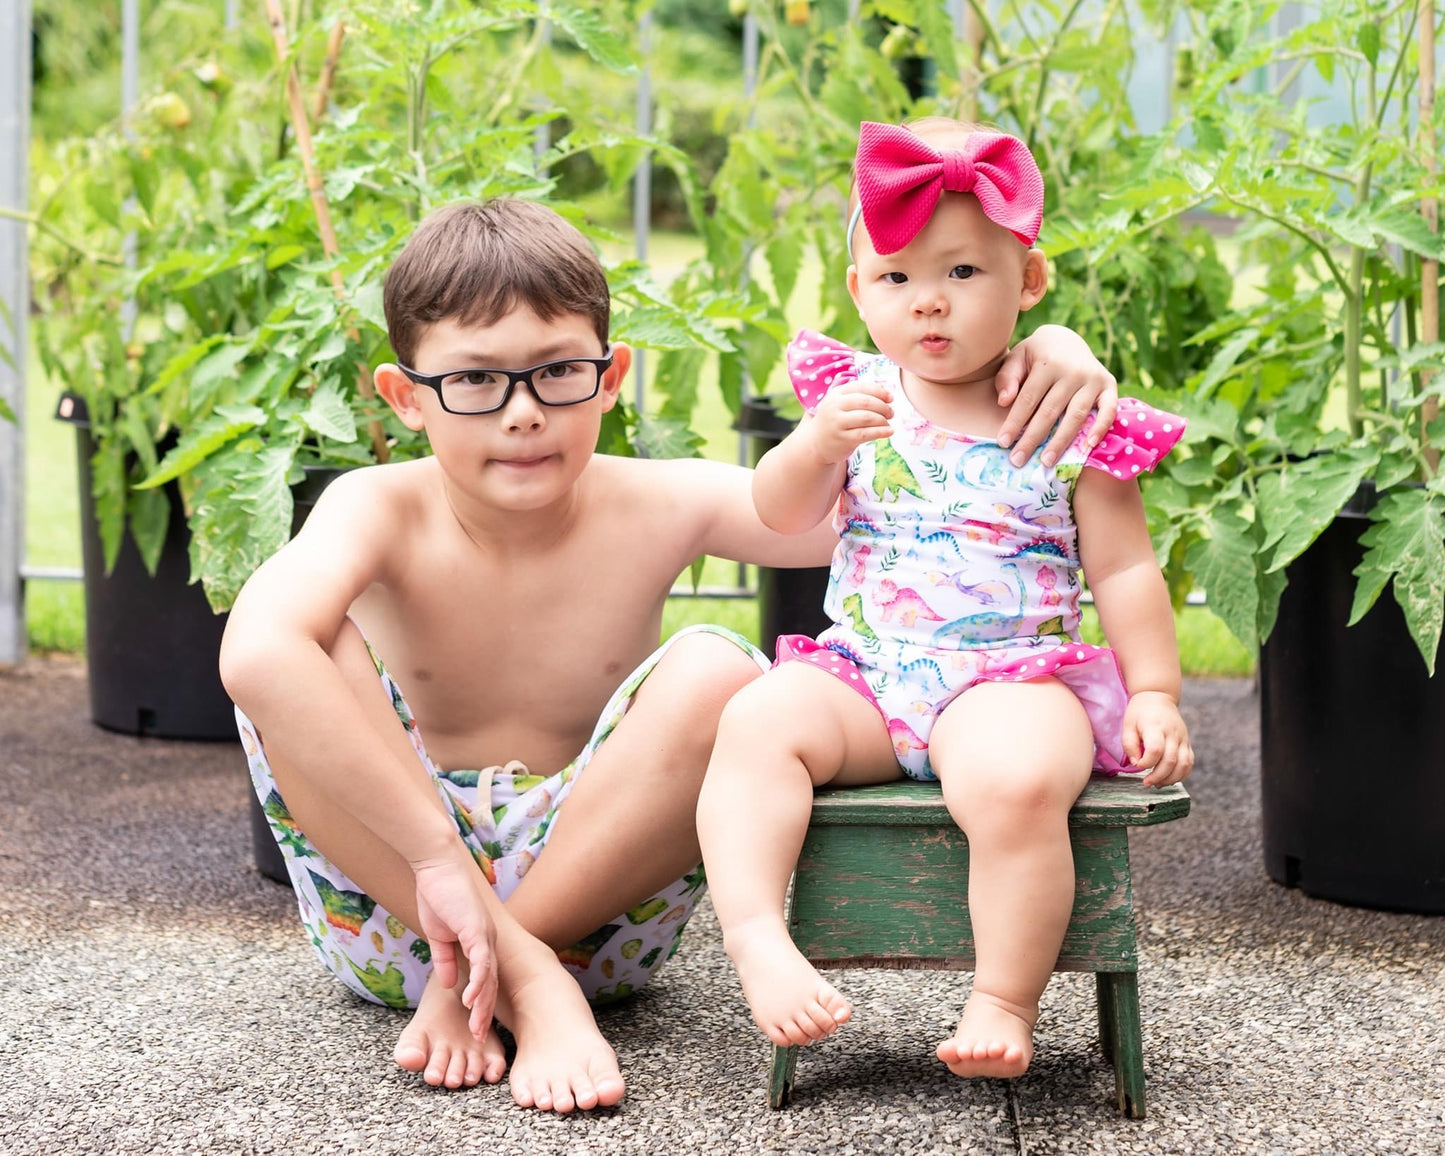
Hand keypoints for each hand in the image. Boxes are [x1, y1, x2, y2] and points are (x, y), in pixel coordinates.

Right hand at [413, 851, 499, 1039]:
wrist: (436, 868)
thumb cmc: (437, 896)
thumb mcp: (438, 936)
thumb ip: (444, 959)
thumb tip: (447, 983)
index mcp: (479, 943)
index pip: (484, 980)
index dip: (480, 1004)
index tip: (474, 1027)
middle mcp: (487, 941)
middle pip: (491, 984)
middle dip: (485, 1012)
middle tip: (480, 1038)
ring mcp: (484, 935)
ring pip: (489, 977)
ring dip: (483, 1004)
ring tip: (478, 1028)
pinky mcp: (476, 929)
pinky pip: (481, 961)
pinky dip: (478, 982)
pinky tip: (471, 1000)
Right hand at [804, 379, 893, 463]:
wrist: (816, 443)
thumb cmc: (835, 421)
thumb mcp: (841, 404)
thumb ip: (859, 395)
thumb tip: (886, 391)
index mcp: (836, 394)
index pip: (861, 387)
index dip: (879, 391)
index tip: (891, 398)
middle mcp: (834, 407)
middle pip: (866, 402)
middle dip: (883, 406)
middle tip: (891, 413)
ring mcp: (837, 423)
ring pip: (867, 417)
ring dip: (883, 419)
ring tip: (888, 422)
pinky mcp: (843, 439)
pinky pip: (866, 433)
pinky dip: (881, 432)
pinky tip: (889, 431)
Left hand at [994, 325, 1117, 467]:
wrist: (1066, 339)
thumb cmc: (1035, 356)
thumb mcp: (1017, 358)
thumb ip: (1007, 377)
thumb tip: (1003, 401)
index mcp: (1047, 363)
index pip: (1028, 399)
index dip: (1015, 422)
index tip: (1002, 443)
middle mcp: (1072, 371)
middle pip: (1050, 411)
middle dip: (1033, 438)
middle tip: (1018, 460)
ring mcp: (1093, 378)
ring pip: (1076, 415)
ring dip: (1061, 441)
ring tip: (1046, 462)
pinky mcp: (1109, 385)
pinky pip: (1108, 409)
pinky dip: (1101, 427)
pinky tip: (1088, 446)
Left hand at [1122, 691, 1193, 786]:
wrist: (1158, 696)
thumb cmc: (1139, 712)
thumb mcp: (1128, 724)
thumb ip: (1129, 745)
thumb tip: (1136, 764)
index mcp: (1156, 727)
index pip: (1156, 749)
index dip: (1146, 762)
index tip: (1138, 765)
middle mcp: (1173, 733)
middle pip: (1171, 760)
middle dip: (1158, 776)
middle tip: (1146, 783)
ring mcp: (1183, 738)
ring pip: (1184, 764)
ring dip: (1171, 779)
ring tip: (1157, 784)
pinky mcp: (1187, 743)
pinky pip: (1189, 762)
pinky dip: (1182, 775)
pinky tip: (1169, 780)